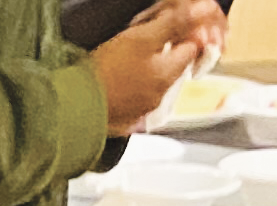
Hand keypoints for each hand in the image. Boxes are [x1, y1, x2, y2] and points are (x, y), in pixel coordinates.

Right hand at [93, 0, 227, 135]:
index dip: (180, 35)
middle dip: (161, 56)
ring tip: (121, 67)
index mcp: (169, 73)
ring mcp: (143, 111)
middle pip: (171, 68)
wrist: (73, 106)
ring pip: (152, 86)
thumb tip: (202, 9)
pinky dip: (128, 94)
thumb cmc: (105, 71)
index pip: (190, 48)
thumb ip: (174, 23)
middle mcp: (161, 94)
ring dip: (144, 75)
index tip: (164, 29)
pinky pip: (133, 105)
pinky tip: (113, 87)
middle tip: (137, 46)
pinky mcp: (124, 123)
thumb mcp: (141, 37)